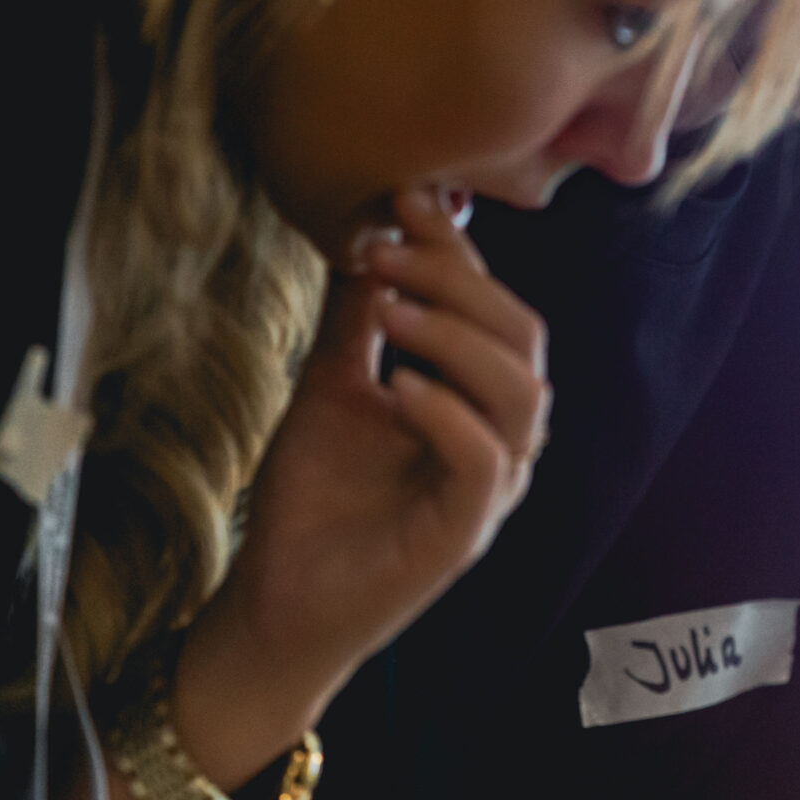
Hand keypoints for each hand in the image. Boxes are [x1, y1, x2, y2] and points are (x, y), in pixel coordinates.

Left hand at [174, 184, 548, 784]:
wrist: (277, 602)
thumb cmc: (314, 501)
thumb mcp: (332, 386)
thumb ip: (358, 321)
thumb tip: (370, 234)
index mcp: (478, 401)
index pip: (493, 308)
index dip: (457, 250)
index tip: (406, 197)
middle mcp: (499, 440)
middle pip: (522, 338)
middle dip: (457, 281)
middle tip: (388, 251)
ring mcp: (488, 490)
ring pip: (522, 394)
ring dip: (456, 337)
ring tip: (388, 309)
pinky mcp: (463, 535)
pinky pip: (485, 463)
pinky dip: (449, 414)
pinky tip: (399, 385)